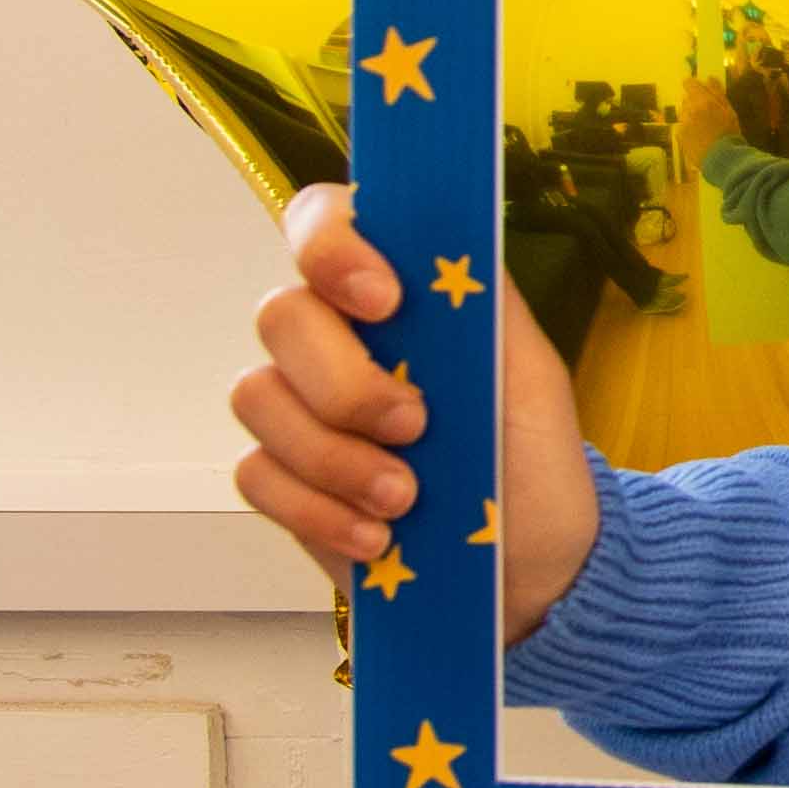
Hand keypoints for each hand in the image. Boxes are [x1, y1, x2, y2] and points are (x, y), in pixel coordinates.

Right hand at [232, 182, 602, 642]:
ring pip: (257, 397)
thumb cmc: (530, 457)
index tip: (383, 300)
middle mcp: (335, 339)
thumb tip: (440, 238)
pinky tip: (377, 536)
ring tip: (407, 499)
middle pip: (282, 316)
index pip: (324, 222)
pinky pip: (258, 474)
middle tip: (415, 427)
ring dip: (335, 456)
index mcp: (395, 295)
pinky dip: (319, 510)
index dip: (331, 246)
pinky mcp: (283, 480)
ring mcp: (300, 408)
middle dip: (346, 381)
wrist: (531, 565)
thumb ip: (481, 302)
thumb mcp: (528, 372)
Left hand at [676, 77, 736, 154]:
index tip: (699, 88)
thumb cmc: (729, 133)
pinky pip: (683, 125)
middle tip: (707, 113)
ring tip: (705, 127)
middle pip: (687, 99)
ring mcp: (682, 123)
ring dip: (692, 115)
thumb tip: (709, 78)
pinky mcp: (679, 135)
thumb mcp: (729, 110)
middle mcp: (689, 110)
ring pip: (684, 112)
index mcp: (703, 101)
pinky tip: (700, 136)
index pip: (690, 84)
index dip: (693, 84)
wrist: (721, 158)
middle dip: (695, 102)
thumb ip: (717, 93)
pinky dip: (689, 128)